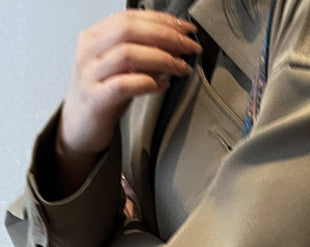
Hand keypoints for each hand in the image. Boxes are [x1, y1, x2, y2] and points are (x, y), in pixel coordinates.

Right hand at [56, 10, 201, 193]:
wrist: (80, 126)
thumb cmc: (104, 95)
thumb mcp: (123, 69)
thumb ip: (144, 56)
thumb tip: (176, 48)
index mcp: (95, 37)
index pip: (129, 17)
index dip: (161, 20)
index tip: (186, 28)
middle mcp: (90, 51)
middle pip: (129, 30)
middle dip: (166, 36)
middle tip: (189, 47)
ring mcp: (90, 75)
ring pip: (127, 54)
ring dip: (161, 59)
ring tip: (181, 68)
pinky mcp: (96, 99)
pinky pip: (123, 85)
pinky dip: (147, 83)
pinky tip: (162, 85)